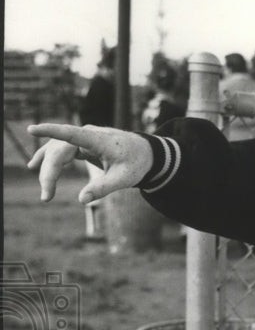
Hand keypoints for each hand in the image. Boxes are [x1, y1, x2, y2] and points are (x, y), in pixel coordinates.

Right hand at [27, 123, 152, 203]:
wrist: (147, 153)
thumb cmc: (137, 164)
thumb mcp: (124, 179)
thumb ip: (104, 188)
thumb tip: (82, 200)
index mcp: (98, 140)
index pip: (70, 134)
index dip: (50, 131)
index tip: (32, 129)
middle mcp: (87, 134)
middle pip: (59, 150)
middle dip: (49, 173)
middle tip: (46, 197)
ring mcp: (83, 137)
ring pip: (57, 150)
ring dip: (48, 169)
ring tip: (44, 191)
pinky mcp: (82, 143)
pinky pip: (61, 150)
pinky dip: (49, 159)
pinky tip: (34, 165)